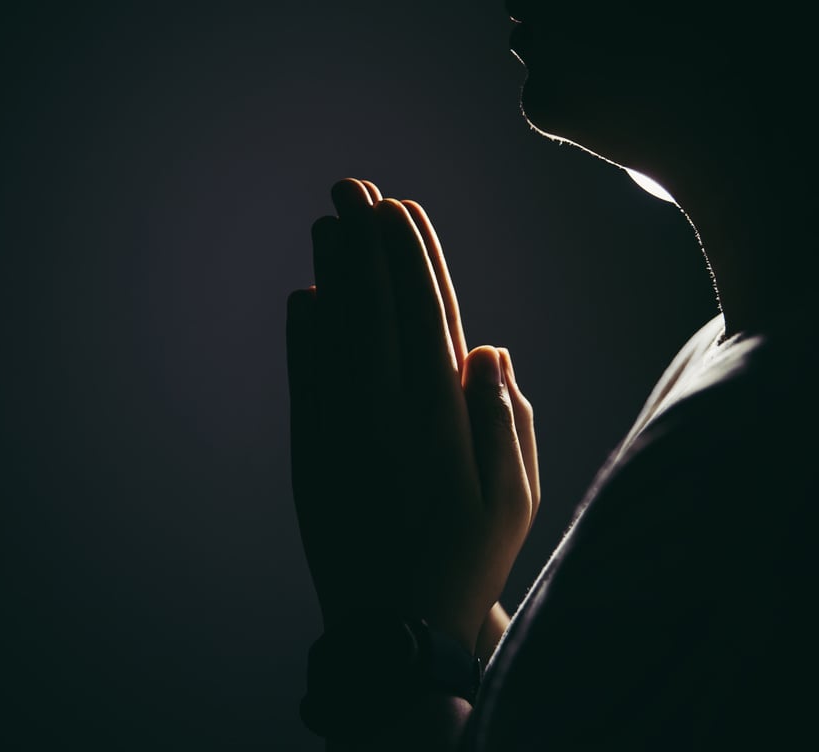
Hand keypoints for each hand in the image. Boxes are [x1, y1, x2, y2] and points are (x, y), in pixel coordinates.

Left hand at [286, 179, 539, 650]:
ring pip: (336, 338)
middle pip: (375, 312)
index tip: (400, 209)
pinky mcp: (310, 457)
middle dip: (365, 245)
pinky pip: (304, 383)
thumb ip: (506, 419)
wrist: (393, 631)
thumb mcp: (516, 500)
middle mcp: (387, 417)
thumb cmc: (467, 564)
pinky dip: (302, 338)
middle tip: (352, 187)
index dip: (412, 259)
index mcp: (442, 422)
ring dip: (331, 277)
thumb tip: (487, 346)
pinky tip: (303, 299)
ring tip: (327, 224)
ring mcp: (341, 435)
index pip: (427, 317)